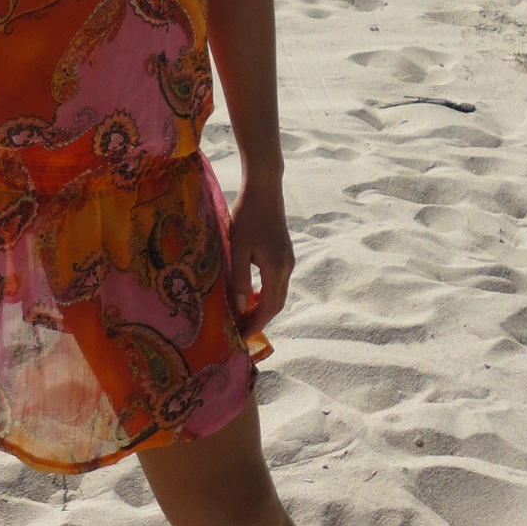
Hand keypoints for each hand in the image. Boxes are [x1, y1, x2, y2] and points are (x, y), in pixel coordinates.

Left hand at [227, 183, 293, 334]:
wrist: (264, 189)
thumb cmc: (248, 216)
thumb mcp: (238, 248)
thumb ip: (239, 279)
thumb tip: (240, 307)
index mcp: (276, 269)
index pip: (268, 307)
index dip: (255, 324)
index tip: (241, 337)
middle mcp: (287, 268)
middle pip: (276, 304)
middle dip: (259, 319)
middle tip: (240, 330)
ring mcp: (288, 260)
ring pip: (277, 293)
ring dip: (262, 307)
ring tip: (242, 315)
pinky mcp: (284, 253)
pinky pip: (276, 282)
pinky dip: (265, 293)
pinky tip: (250, 293)